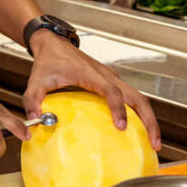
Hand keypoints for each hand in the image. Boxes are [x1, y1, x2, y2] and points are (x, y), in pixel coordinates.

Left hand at [24, 31, 160, 150]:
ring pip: (139, 98)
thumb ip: (32, 99)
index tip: (121, 126)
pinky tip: (139, 132)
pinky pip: (131, 98)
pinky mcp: (112, 82)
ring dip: (149, 119)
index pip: (111, 91)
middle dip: (149, 120)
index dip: (118, 108)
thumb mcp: (36, 80)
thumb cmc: (48, 61)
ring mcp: (112, 79)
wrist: (54, 43)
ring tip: (153, 142)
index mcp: (92, 74)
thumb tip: (35, 120)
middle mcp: (108, 76)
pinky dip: (139, 114)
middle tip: (154, 143)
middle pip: (137, 97)